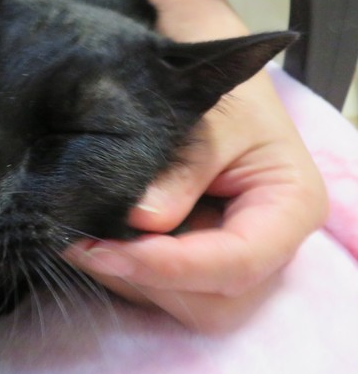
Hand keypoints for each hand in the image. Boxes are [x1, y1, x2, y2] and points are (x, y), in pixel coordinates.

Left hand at [64, 71, 327, 332]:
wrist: (211, 73)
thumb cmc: (222, 89)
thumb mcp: (209, 117)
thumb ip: (182, 170)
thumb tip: (141, 221)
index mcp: (289, 206)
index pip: (238, 261)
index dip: (171, 266)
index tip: (108, 250)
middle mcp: (269, 244)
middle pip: (215, 299)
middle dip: (147, 280)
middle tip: (86, 247)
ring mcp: (232, 253)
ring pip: (185, 300)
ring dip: (129, 279)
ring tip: (83, 242)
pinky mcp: (199, 250)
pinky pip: (166, 283)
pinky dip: (127, 270)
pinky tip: (96, 242)